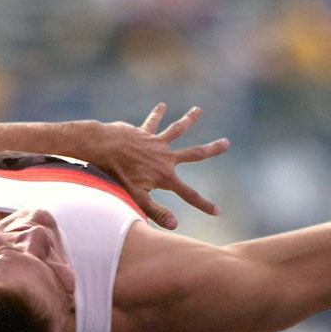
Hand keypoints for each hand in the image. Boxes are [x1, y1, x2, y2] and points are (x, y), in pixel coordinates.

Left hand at [97, 104, 230, 228]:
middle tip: (227, 143)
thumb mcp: (137, 198)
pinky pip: (153, 122)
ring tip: (199, 110)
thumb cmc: (117, 175)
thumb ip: (156, 211)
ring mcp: (156, 143)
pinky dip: (157, 114)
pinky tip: (162, 106)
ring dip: (189, 120)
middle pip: (194, 153)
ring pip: (177, 130)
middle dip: (211, 149)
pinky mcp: (144, 133)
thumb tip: (175, 225)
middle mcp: (165, 158)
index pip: (189, 194)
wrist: (103, 148)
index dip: (203, 204)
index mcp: (165, 176)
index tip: (217, 211)